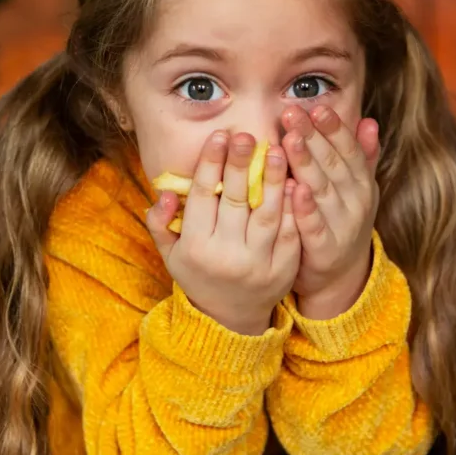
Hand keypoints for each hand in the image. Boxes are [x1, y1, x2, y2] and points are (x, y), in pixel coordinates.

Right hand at [147, 130, 300, 334]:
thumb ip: (160, 223)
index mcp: (196, 247)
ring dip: (273, 179)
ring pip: (267, 213)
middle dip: (241, 164)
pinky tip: (295, 180)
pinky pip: (290, 231)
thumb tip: (164, 193)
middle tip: (247, 135)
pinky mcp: (283, 269)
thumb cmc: (197, 275)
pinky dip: (293, 205)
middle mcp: (227, 255)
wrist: (229, 319)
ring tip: (277, 149)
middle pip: (236, 199)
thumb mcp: (170, 254)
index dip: (210, 164)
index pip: (203, 196)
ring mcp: (258, 263)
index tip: (219, 136)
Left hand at [281, 106, 379, 319]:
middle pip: (333, 164)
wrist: (340, 277)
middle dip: (313, 137)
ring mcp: (343, 226)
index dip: (333, 128)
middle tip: (293, 114)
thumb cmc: (339, 222)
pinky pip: (314, 226)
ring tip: (290, 141)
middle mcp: (356, 201)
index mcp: (361, 183)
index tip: (316, 107)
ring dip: (307, 164)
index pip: (348, 149)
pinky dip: (305, 208)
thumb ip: (361, 156)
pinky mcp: (326, 249)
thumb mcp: (354, 189)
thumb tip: (369, 121)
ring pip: (323, 190)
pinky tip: (293, 190)